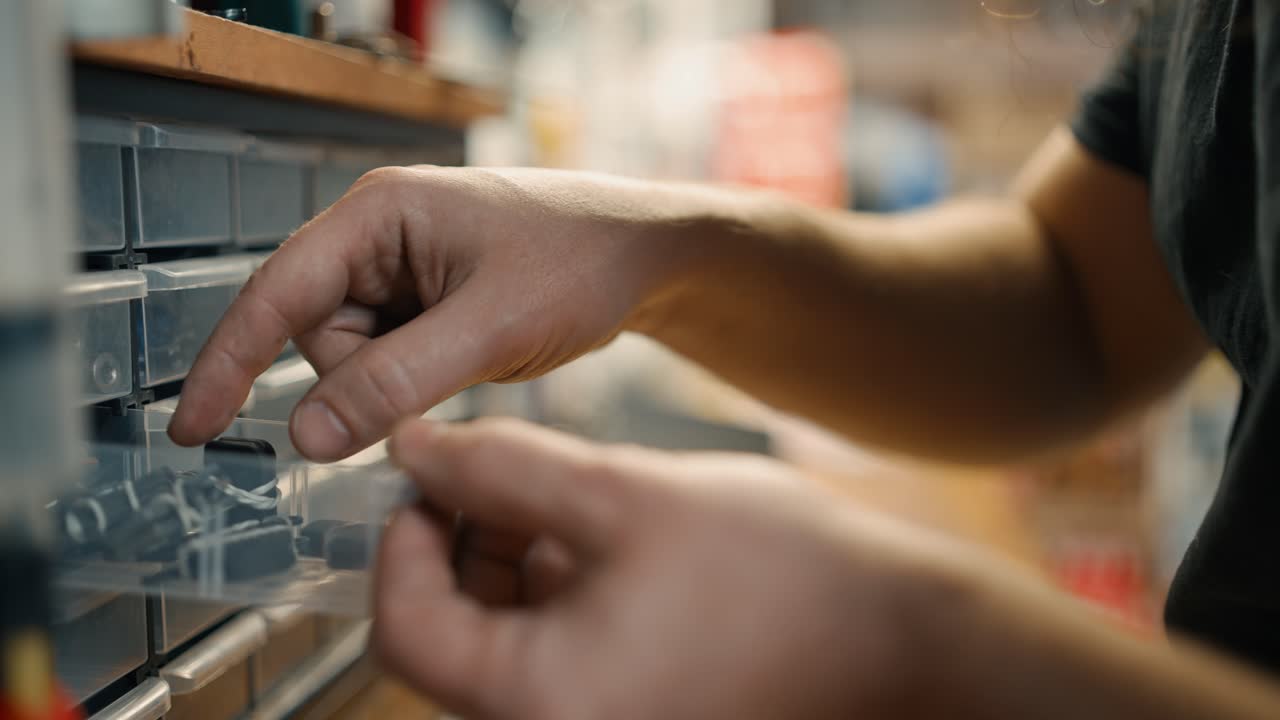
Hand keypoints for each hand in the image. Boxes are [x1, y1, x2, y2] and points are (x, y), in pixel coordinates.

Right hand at [168, 168, 715, 459]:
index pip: (276, 292)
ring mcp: (401, 271)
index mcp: (377, 214)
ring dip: (396, 385)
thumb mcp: (487, 326)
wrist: (645, 257)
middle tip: (441, 375)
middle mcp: (376, 237)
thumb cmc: (579, 261)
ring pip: (353, 359)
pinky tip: (467, 364)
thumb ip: (394, 381)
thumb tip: (306, 433)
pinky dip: (415, 384)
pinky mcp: (425, 304)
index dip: (228, 362)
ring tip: (470, 358)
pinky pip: (389, 362)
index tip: (192, 428)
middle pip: (317, 337)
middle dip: (362, 380)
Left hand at [375, 418, 953, 719]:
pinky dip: (553, 600)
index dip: (401, 542)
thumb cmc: (780, 573)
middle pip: (452, 642)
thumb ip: (503, 468)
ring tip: (555, 499)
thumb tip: (416, 448)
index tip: (427, 479)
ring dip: (505, 568)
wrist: (898, 634)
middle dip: (457, 548)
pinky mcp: (630, 717)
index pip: (406, 631)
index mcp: (542, 703)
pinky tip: (597, 541)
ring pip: (502, 650)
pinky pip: (556, 664)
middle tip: (487, 474)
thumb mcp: (623, 496)